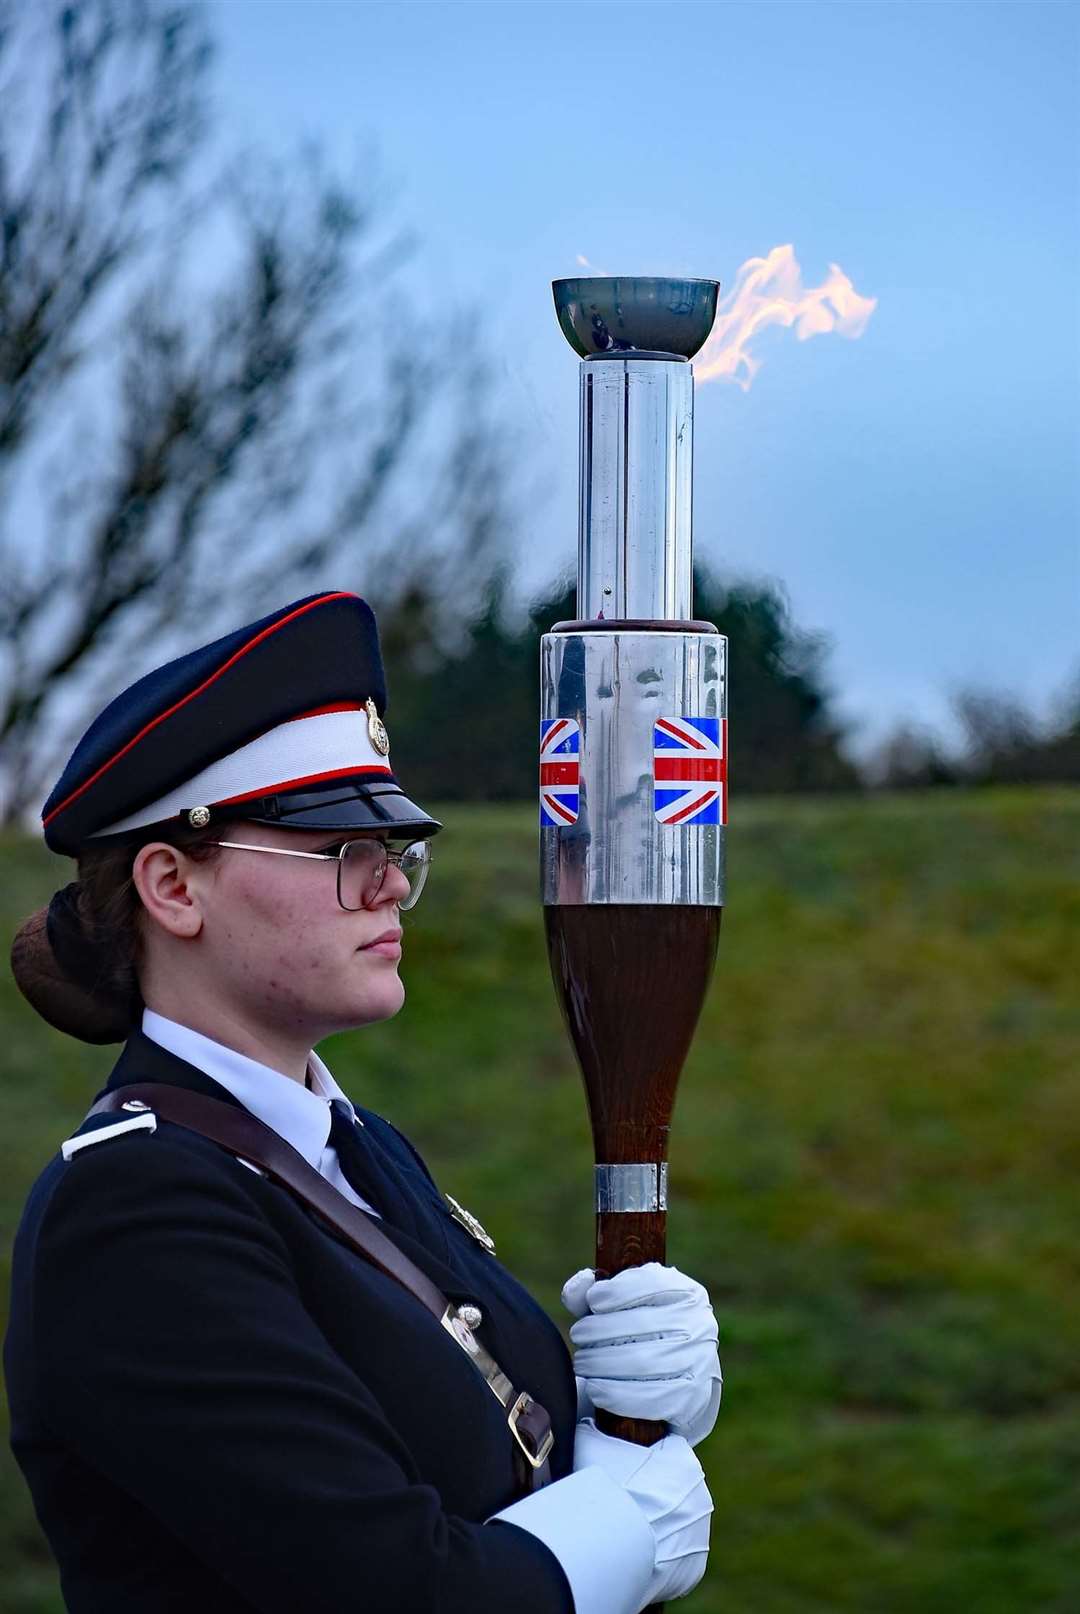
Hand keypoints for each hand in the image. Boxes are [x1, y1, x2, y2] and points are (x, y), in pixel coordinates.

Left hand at [562, 1262, 721, 1446]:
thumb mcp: (622, 1307)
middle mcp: (699, 1324)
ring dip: (601, 1362)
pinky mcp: (692, 1398)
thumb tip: (580, 1285)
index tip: (593, 1300)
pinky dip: (616, 1394)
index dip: (617, 1291)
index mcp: (686, 1293)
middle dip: (600, 1330)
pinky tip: (595, 1388)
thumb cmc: (643, 1334)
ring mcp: (699, 1362)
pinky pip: (650, 1398)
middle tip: (578, 1335)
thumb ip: (594, 1294)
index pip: (652, 1283)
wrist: (680, 1380)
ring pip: (642, 1361)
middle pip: (641, 1325)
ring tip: (582, 1362)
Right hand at [574, 1417, 711, 1605]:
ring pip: (677, 1522)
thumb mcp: (591, 1445)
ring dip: (658, 1524)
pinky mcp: (693, 1568)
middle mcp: (700, 1497)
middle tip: (623, 1502)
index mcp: (685, 1463)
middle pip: (674, 1488)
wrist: (607, 1549)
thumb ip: (595, 1428)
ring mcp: (699, 1534)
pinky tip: (637, 1552)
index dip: (643, 1459)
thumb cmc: (602, 1491)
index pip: (668, 1450)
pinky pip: (676, 1555)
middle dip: (653, 1493)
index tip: (625, 1471)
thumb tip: (589, 1419)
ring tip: (627, 1530)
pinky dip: (660, 1555)